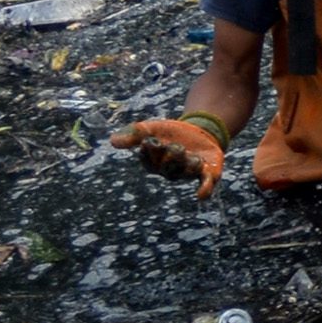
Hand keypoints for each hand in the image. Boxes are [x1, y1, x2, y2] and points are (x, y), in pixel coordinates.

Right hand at [110, 113, 228, 198]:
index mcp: (153, 163)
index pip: (148, 160)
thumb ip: (134, 133)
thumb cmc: (170, 133)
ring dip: (190, 163)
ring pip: (187, 172)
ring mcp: (189, 172)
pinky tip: (201, 194)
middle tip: (177, 145)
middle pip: (168, 167)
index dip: (150, 150)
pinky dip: (204, 190)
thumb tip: (113, 141)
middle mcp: (170, 171)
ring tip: (193, 156)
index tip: (152, 139)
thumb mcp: (151, 128)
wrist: (199, 130)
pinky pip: (206, 185)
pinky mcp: (209, 173)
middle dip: (172, 154)